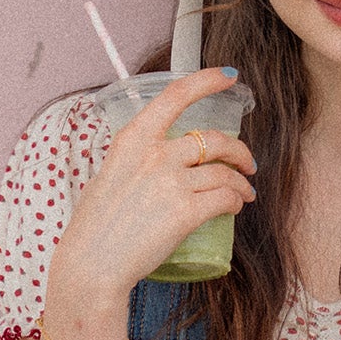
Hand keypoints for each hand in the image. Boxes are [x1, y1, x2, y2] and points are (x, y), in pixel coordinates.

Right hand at [50, 69, 256, 305]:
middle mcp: (154, 154)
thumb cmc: (98, 225)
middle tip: (247, 164)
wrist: (93, 262)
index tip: (229, 76)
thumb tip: (167, 160)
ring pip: (225, 173)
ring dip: (241, 182)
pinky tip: (235, 207)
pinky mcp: (186, 211)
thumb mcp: (112, 174)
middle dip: (239, 151)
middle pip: (214, 140)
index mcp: (133, 139)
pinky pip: (226, 198)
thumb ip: (140, 160)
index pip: (176, 95)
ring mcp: (171, 181)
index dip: (207, 81)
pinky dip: (236, 201)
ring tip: (244, 193)